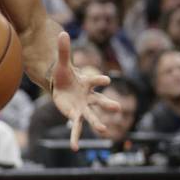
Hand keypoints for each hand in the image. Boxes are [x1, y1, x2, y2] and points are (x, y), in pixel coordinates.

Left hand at [50, 31, 120, 150]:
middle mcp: (89, 97)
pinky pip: (76, 128)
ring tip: (104, 131)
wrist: (61, 86)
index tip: (106, 80)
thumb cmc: (65, 74)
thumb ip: (63, 50)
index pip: (95, 80)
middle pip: (100, 101)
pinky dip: (74, 137)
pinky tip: (74, 148)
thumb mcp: (61, 63)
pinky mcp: (74, 115)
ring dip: (97, 123)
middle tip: (118, 108)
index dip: (100, 80)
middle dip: (108, 104)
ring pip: (92, 116)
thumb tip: (63, 32)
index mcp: (88, 82)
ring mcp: (83, 107)